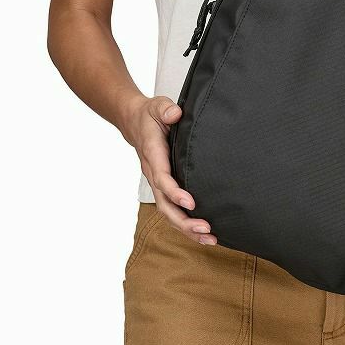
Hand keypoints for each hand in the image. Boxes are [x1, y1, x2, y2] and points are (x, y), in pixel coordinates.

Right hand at [122, 95, 217, 245]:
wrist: (135, 122)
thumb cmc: (150, 115)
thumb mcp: (157, 105)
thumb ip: (166, 109)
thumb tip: (175, 114)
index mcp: (153, 155)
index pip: (162, 178)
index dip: (175, 192)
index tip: (191, 202)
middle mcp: (153, 173)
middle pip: (164, 204)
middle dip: (184, 220)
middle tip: (206, 228)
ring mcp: (158, 182)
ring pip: (168, 212)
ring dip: (187, 228)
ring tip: (209, 238)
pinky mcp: (164, 187)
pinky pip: (172, 209)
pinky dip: (186, 224)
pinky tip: (203, 233)